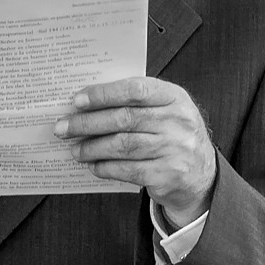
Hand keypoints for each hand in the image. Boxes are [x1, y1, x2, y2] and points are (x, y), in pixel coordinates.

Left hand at [55, 77, 216, 221]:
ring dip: (92, 148)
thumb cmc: (172, 135)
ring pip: (122, 145)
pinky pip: (128, 170)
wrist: (201, 173)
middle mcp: (177, 121)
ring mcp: (175, 149)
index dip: (103, 94)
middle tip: (63, 127)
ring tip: (74, 149)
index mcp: (174, 97)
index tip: (76, 100)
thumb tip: (85, 104)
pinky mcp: (167, 175)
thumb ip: (135, 103)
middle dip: (87, 123)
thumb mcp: (164, 110)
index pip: (135, 90)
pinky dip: (105, 168)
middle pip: (123, 119)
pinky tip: (93, 165)